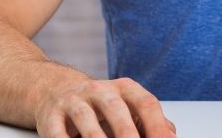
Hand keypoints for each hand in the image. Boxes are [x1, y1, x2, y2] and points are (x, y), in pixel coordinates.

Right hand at [35, 77, 175, 137]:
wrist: (56, 89)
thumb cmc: (100, 105)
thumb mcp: (127, 106)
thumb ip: (150, 121)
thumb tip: (171, 135)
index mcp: (125, 89)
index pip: (146, 104)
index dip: (157, 126)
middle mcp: (100, 90)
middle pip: (117, 111)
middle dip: (128, 136)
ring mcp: (74, 101)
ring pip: (86, 121)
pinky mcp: (50, 116)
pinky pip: (57, 133)